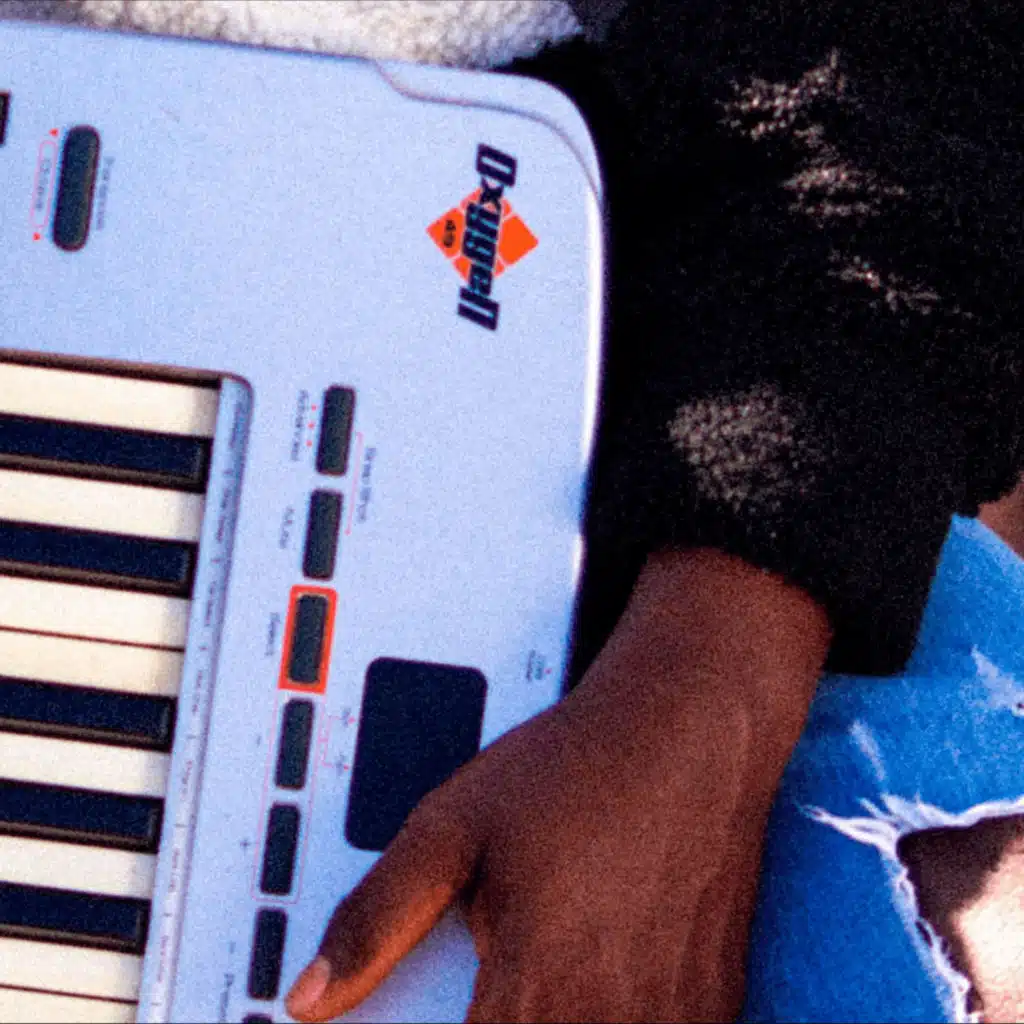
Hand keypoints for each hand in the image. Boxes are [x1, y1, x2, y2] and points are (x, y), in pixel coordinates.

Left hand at [286, 548, 830, 1022]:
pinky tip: (608, 964)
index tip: (450, 1009)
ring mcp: (675, 1017)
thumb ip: (376, 918)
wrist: (689, 724)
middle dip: (507, 1020)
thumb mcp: (454, 826)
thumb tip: (308, 997)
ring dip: (558, 1019)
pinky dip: (618, 1014)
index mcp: (532, 987)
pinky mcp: (716, 1001)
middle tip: (502, 977)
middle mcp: (610, 1018)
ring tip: (551, 966)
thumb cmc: (577, 766)